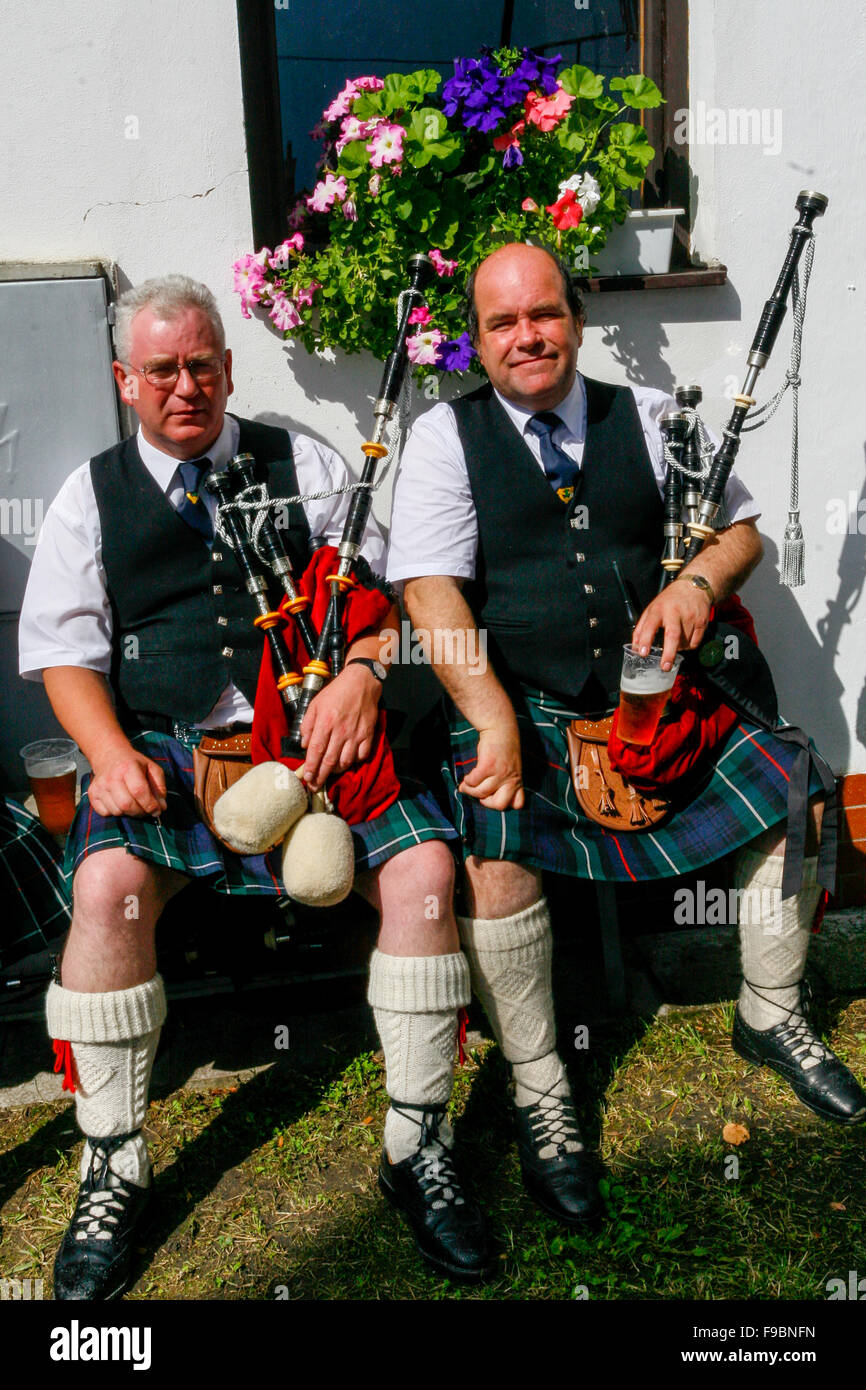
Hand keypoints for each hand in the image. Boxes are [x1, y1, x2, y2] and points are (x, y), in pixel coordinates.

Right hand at [88, 746, 167, 817]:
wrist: (109, 756)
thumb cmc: (134, 764)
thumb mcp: (152, 768)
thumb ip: (160, 787)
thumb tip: (161, 807)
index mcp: (128, 767)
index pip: (139, 791)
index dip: (150, 805)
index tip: (157, 810)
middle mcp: (111, 777)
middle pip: (126, 805)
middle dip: (140, 812)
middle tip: (146, 810)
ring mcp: (100, 786)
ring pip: (117, 811)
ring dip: (129, 813)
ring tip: (134, 804)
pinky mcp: (92, 794)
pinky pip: (105, 813)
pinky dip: (116, 812)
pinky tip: (120, 803)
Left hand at [298, 663, 380, 789]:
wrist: (361, 682)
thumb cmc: (336, 693)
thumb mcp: (315, 704)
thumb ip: (307, 725)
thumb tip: (304, 745)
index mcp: (325, 722)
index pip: (316, 751)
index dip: (311, 767)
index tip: (306, 778)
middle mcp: (341, 731)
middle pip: (330, 760)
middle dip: (321, 776)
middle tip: (315, 786)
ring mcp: (356, 734)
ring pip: (346, 761)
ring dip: (336, 770)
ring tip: (330, 772)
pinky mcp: (368, 734)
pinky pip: (362, 755)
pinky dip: (354, 761)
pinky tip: (348, 760)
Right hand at [458, 724, 524, 810]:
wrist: (501, 729)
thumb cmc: (503, 749)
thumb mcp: (511, 767)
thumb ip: (504, 780)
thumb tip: (483, 795)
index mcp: (517, 781)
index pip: (518, 804)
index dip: (504, 804)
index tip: (493, 796)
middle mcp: (511, 779)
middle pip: (500, 805)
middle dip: (486, 802)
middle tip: (479, 794)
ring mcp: (500, 773)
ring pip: (482, 792)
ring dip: (470, 790)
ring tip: (466, 785)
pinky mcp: (488, 765)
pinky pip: (474, 781)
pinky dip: (468, 781)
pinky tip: (467, 777)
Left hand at [631, 581, 712, 670]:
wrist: (694, 587)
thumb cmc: (670, 600)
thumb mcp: (652, 608)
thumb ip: (642, 628)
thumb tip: (635, 647)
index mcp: (659, 609)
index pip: (650, 625)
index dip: (646, 640)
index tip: (643, 652)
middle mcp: (675, 612)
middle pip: (673, 635)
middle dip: (668, 653)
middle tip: (665, 666)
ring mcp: (690, 617)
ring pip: (684, 642)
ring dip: (678, 649)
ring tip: (675, 642)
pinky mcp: (702, 621)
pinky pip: (695, 643)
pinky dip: (688, 646)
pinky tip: (685, 639)